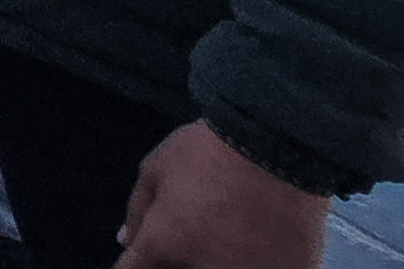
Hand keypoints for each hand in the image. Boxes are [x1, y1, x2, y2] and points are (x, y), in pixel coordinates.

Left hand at [119, 122, 326, 268]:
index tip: (152, 248)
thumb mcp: (157, 168)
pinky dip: (256, 262)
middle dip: (178, 258)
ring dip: (216, 260)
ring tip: (230, 237)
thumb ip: (138, 210)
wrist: (278, 146)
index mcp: (163, 247)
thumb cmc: (208, 151)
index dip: (140, 260)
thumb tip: (125, 241)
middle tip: (195, 234)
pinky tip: (257, 246)